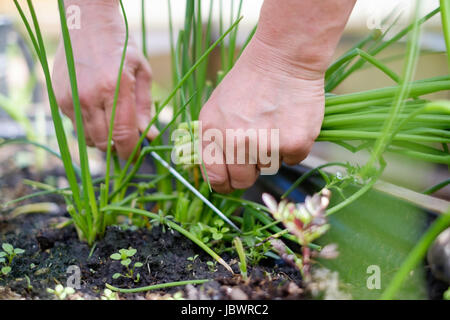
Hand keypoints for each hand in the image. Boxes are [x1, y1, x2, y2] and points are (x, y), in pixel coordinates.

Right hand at [52, 1, 156, 158]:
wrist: (87, 23)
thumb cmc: (120, 45)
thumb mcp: (141, 72)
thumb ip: (144, 108)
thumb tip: (150, 137)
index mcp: (115, 89)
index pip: (123, 136)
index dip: (131, 152)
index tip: (136, 155)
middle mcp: (89, 97)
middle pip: (103, 142)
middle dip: (117, 147)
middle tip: (127, 141)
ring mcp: (70, 98)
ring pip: (87, 138)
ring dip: (102, 139)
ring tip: (112, 123)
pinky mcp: (58, 98)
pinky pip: (75, 125)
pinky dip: (88, 126)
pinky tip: (96, 109)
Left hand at [199, 37, 324, 192]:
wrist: (283, 57)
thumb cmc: (250, 81)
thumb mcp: (217, 108)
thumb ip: (214, 140)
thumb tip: (218, 174)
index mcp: (212, 132)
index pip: (216, 177)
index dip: (226, 183)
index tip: (232, 182)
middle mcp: (235, 142)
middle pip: (243, 181)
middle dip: (250, 171)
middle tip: (258, 149)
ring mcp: (264, 144)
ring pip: (269, 168)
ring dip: (273, 153)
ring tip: (274, 123)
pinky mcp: (293, 143)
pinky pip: (293, 159)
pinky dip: (294, 145)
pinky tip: (290, 121)